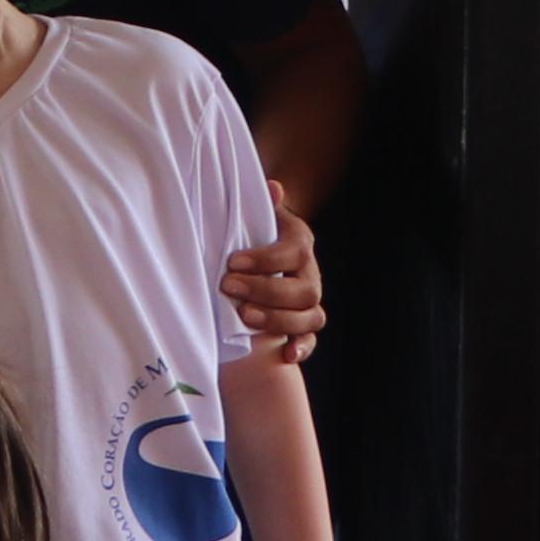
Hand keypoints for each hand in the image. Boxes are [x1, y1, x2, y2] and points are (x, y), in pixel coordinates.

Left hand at [223, 212, 326, 366]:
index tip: (232, 261)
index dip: (265, 259)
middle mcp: (311, 275)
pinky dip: (302, 347)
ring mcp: (310, 303)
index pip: (293, 253)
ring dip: (279, 319)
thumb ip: (261, 204)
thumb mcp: (254, 218)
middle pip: (303, 289)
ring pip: (310, 316)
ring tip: (244, 316)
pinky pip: (311, 339)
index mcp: (300, 245)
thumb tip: (273, 186)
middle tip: (228, 287)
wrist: (257, 257)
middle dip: (265, 290)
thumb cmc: (249, 236)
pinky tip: (286, 354)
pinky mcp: (303, 326)